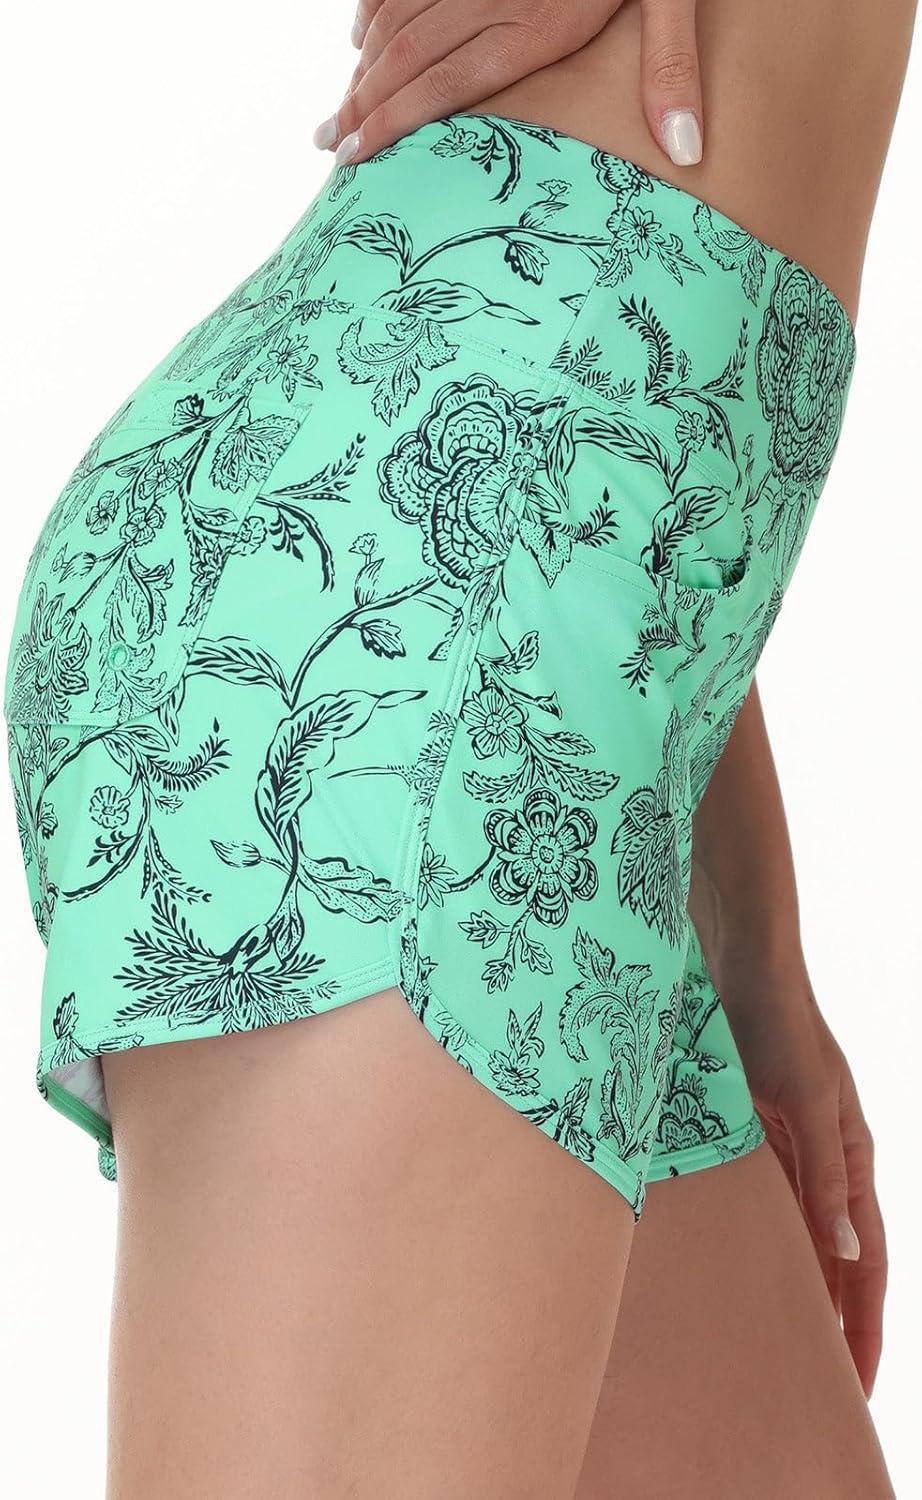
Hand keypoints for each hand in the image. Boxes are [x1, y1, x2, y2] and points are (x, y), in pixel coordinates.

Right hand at [313, 0, 703, 169]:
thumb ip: (672, 67)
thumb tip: (687, 151)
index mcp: (540, 19)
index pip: (446, 83)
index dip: (393, 122)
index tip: (357, 157)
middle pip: (409, 55)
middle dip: (362, 104)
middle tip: (328, 143)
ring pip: (398, 14)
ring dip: (362, 64)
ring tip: (337, 110)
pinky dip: (375, 5)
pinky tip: (361, 34)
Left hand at [716, 948, 886, 1398]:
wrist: (739, 960)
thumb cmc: (779, 1021)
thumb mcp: (808, 1100)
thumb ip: (824, 1175)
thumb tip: (848, 1249)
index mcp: (853, 1158)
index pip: (868, 1264)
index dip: (864, 1325)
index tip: (856, 1385)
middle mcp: (823, 1159)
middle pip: (835, 1259)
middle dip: (830, 1322)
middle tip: (809, 1384)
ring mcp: (786, 1144)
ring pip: (795, 1234)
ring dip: (790, 1284)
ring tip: (774, 1341)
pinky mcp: (749, 1127)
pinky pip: (757, 1198)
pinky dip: (753, 1237)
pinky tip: (734, 1264)